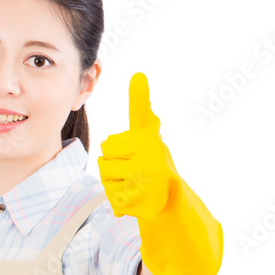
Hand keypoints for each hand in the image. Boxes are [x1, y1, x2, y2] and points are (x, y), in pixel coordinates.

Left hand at [97, 72, 179, 218]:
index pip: (142, 112)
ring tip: (132, 180)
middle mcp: (151, 151)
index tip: (138, 75)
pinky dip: (117, 197)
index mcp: (149, 137)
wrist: (170, 198)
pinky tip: (133, 195)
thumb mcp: (149, 137)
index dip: (140, 94)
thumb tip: (139, 76)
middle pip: (105, 149)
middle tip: (131, 166)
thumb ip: (142, 114)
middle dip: (112, 160)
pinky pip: (110, 192)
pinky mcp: (138, 196)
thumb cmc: (152, 164)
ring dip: (113, 178)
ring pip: (104, 170)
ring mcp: (145, 175)